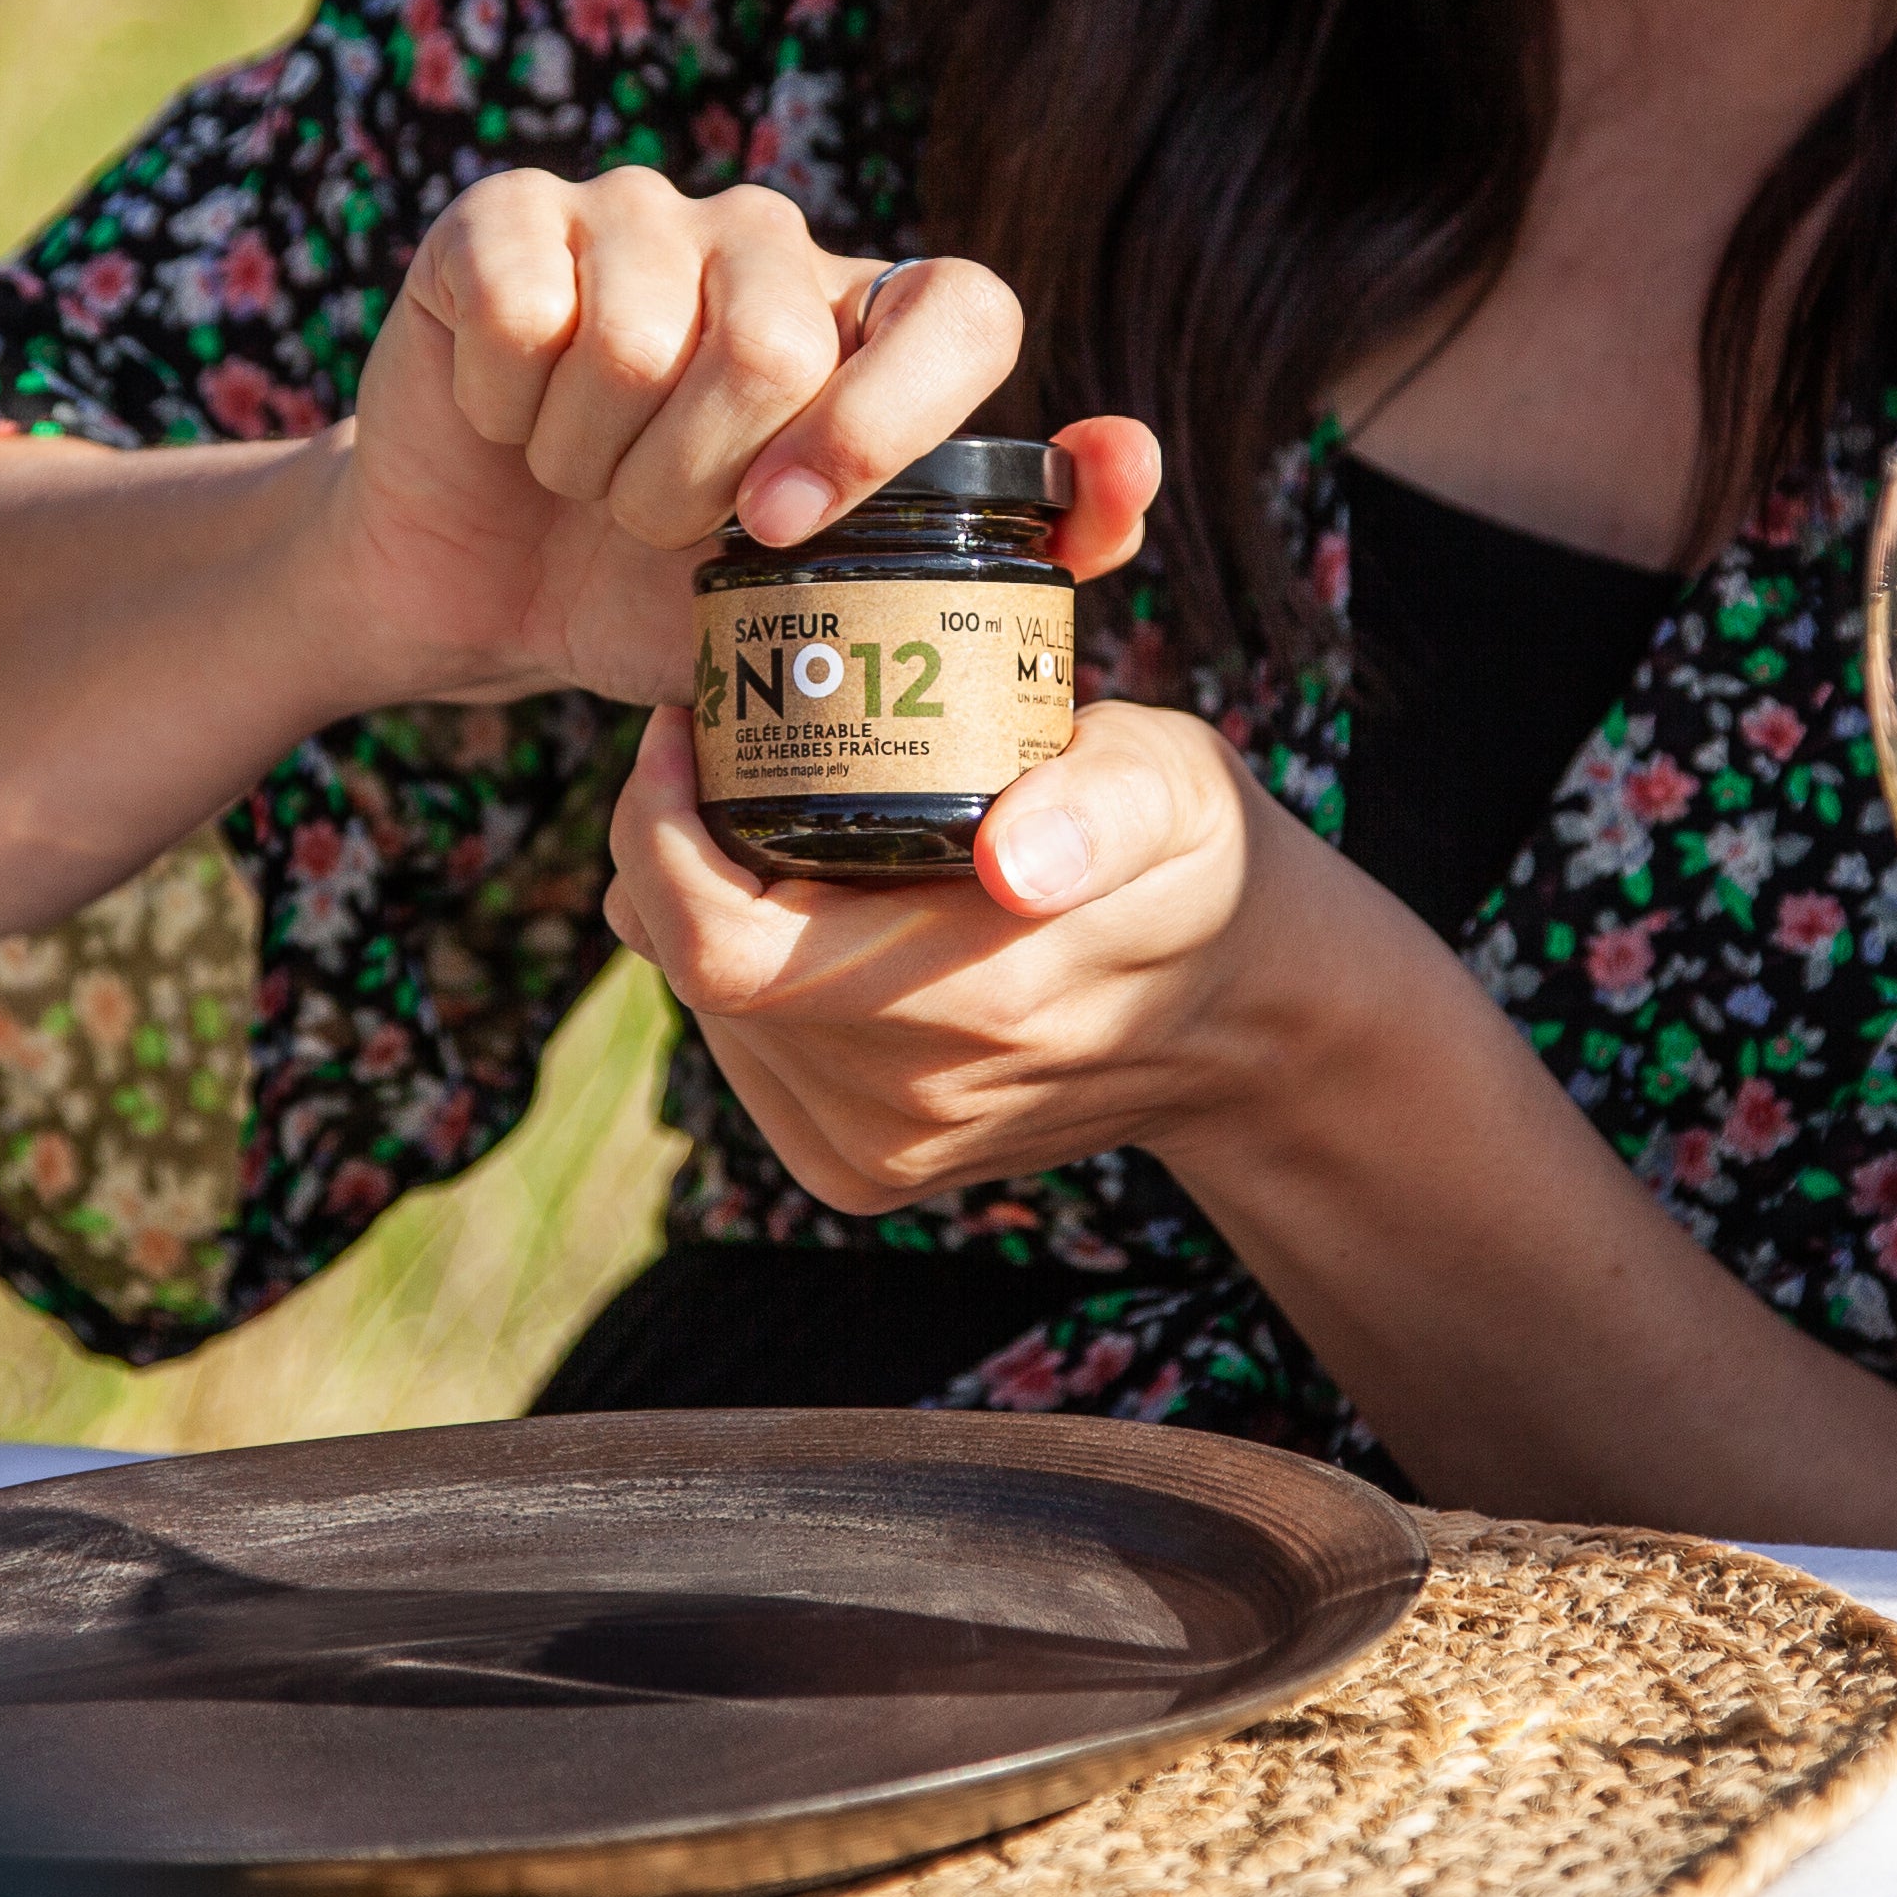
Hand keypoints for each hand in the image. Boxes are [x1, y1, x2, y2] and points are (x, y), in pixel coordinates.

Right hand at [325, 168, 1159, 705]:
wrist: (482, 595)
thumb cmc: (667, 594)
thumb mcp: (828, 608)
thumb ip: (1002, 556)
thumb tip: (1127, 466)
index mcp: (871, 323)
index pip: (964, 308)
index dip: (885, 423)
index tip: (779, 530)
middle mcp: (772, 244)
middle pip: (777, 343)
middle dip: (691, 488)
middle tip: (650, 525)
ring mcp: (638, 213)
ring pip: (638, 338)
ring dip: (590, 462)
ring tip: (579, 478)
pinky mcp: (506, 217)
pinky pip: (524, 307)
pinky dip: (501, 407)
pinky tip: (502, 416)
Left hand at [600, 697, 1411, 1209]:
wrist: (1238, 1020)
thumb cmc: (1188, 863)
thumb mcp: (1171, 789)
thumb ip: (1099, 806)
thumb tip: (1015, 860)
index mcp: (969, 1003)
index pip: (720, 945)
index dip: (658, 832)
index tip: (682, 725)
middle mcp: (903, 1103)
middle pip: (690, 970)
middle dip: (666, 847)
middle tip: (711, 751)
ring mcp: (878, 1150)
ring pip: (704, 1011)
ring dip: (696, 906)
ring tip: (756, 816)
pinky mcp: (861, 1171)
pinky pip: (739, 1055)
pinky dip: (738, 971)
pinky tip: (795, 906)